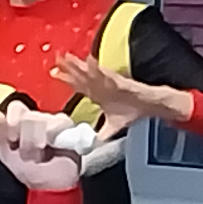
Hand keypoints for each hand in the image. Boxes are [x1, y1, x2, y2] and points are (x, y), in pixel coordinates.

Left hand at [0, 104, 83, 191]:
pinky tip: (52, 146)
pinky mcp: (68, 127)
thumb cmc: (29, 170)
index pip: (16, 107)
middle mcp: (37, 119)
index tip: (13, 138)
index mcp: (20, 123)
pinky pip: (59, 121)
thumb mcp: (7, 154)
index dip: (13, 120)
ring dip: (37, 139)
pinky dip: (52, 135)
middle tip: (27, 153)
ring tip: (39, 154)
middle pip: (28, 115)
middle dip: (25, 138)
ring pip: (41, 118)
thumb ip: (0, 134)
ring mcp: (53, 121)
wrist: (49, 185)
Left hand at [50, 51, 174, 123]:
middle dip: (68, 68)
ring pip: (90, 72)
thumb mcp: (112, 128)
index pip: (79, 85)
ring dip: (79, 65)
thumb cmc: (131, 112)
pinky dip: (97, 68)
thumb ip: (101, 135)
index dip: (66, 79)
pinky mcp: (118, 81)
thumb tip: (91, 147)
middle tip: (56, 58)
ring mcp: (109, 82)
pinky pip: (106, 74)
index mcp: (98, 95)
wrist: (149, 107)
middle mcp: (100, 86)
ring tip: (67, 57)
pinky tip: (88, 61)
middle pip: (81, 75)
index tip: (53, 72)